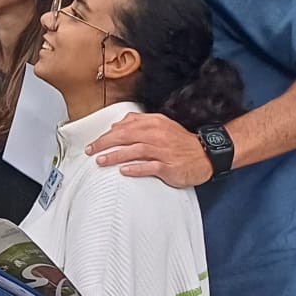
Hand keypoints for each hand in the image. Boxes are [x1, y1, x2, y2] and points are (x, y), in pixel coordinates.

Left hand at [86, 112, 211, 186]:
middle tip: (91, 151)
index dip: (107, 134)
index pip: (125, 127)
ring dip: (116, 156)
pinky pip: (150, 167)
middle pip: (126, 137)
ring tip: (101, 161)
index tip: (94, 143)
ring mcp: (164, 151)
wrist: (205, 155)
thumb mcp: (161, 125)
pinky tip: (124, 171)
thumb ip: (138, 123)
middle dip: (105, 144)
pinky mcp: (169, 167)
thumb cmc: (180, 143)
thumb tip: (116, 125)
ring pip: (135, 151)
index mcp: (154, 124)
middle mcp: (157, 135)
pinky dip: (136, 169)